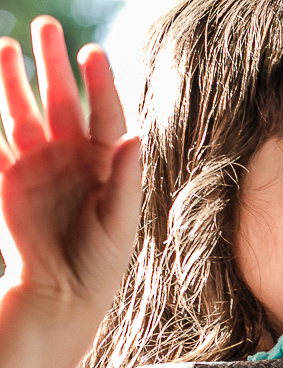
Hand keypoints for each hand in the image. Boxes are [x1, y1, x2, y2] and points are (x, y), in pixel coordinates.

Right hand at [0, 17, 140, 319]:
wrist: (63, 292)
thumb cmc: (101, 259)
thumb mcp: (119, 222)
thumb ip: (125, 179)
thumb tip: (135, 136)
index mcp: (105, 163)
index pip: (104, 114)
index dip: (99, 83)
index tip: (93, 53)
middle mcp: (72, 156)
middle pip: (61, 101)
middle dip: (52, 65)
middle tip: (44, 26)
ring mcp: (38, 165)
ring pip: (23, 112)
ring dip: (14, 81)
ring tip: (5, 46)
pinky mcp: (9, 180)